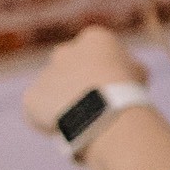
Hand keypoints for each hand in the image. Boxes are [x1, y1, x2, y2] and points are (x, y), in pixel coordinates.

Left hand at [20, 24, 147, 135]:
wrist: (103, 112)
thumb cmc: (127, 92)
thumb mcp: (137, 73)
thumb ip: (127, 68)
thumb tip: (129, 73)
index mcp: (93, 39)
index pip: (96, 53)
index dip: (104, 72)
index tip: (111, 89)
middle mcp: (65, 52)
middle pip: (69, 66)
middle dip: (76, 81)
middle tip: (91, 104)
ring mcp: (45, 74)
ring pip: (53, 91)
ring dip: (63, 103)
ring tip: (81, 122)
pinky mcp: (31, 97)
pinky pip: (38, 112)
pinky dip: (49, 122)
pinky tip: (66, 131)